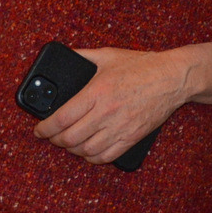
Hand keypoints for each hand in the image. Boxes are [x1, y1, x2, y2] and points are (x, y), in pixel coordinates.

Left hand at [33, 47, 184, 164]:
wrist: (173, 78)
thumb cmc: (142, 65)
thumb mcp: (109, 55)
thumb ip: (83, 55)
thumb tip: (66, 54)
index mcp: (97, 92)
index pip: (61, 118)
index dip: (44, 129)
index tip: (38, 130)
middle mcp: (106, 112)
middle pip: (70, 138)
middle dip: (55, 141)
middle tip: (52, 136)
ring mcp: (120, 127)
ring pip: (86, 151)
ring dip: (72, 150)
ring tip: (69, 143)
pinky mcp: (132, 137)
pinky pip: (106, 156)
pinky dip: (92, 158)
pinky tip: (88, 151)